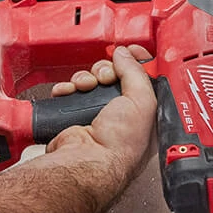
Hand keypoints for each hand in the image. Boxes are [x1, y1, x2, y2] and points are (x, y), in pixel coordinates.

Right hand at [44, 46, 156, 189]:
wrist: (86, 161)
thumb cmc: (121, 145)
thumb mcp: (142, 101)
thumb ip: (135, 72)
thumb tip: (126, 55)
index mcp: (145, 114)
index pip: (143, 78)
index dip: (136, 61)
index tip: (130, 51)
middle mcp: (122, 116)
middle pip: (113, 75)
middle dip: (106, 71)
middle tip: (105, 77)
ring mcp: (97, 116)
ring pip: (91, 81)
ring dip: (86, 78)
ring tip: (86, 87)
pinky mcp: (76, 117)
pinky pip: (71, 92)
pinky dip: (68, 89)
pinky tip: (70, 92)